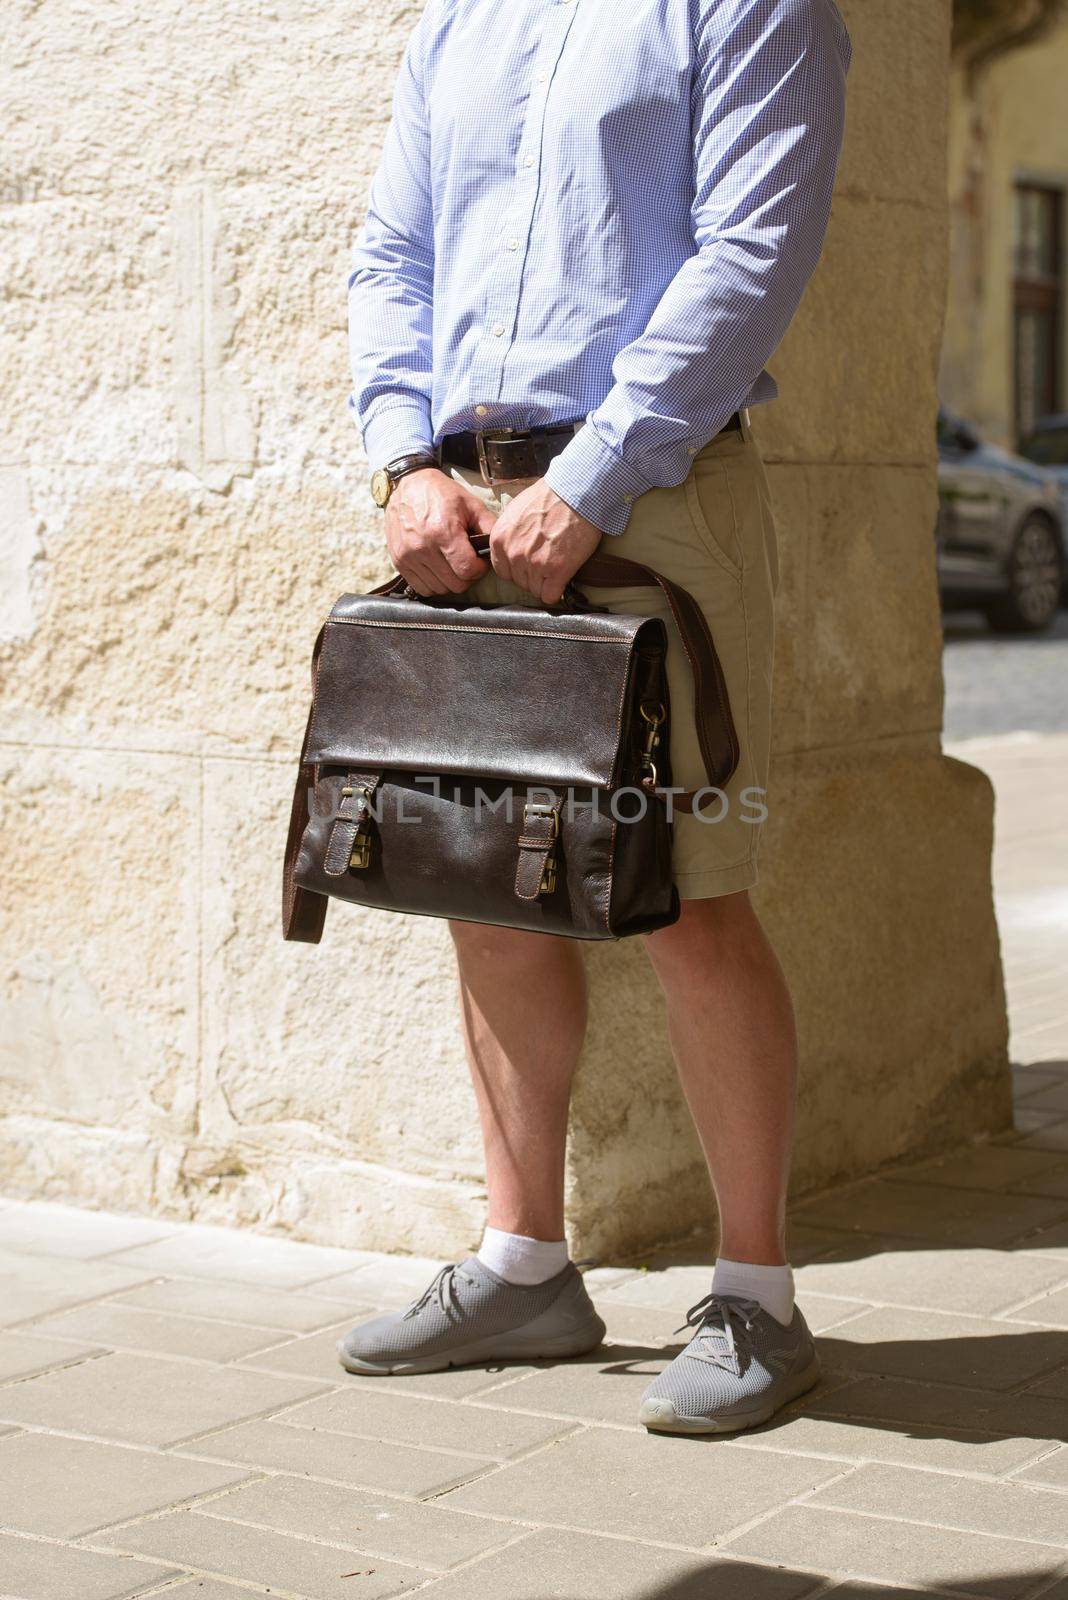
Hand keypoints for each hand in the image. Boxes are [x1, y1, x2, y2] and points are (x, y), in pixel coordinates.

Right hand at [385, 468, 494, 594]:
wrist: (407, 484)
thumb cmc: (441, 493)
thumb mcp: (470, 504)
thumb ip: (489, 527)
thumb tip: (500, 549)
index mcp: (443, 531)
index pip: (467, 570)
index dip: (479, 569)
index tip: (479, 561)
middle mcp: (423, 546)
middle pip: (454, 584)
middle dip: (467, 577)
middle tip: (468, 563)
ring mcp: (408, 556)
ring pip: (439, 589)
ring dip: (450, 581)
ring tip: (452, 564)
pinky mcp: (398, 560)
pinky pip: (421, 587)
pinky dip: (433, 583)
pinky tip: (438, 569)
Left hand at [488, 479, 602, 602]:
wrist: (575, 493)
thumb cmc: (549, 496)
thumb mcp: (516, 511)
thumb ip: (509, 534)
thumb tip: (511, 547)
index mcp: (499, 539)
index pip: (502, 571)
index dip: (517, 569)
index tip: (529, 562)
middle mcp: (513, 554)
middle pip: (520, 582)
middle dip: (533, 575)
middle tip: (548, 559)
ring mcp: (534, 564)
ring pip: (535, 590)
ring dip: (546, 582)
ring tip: (558, 564)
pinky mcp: (556, 571)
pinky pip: (550, 596)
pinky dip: (557, 590)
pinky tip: (563, 577)